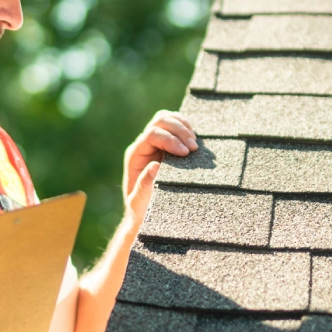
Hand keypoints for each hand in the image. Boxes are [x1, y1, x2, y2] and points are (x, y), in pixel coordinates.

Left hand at [122, 110, 196, 227]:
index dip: (171, 139)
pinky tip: (196, 142)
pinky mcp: (167, 145)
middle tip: (194, 147)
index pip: (152, 134)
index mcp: (135, 155)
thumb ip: (144, 186)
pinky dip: (187, 129)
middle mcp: (144, 145)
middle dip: (179, 130)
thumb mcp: (139, 202)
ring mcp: (155, 143)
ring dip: (184, 126)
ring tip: (195, 144)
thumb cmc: (141, 209)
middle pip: (160, 120)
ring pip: (168, 119)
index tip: (186, 153)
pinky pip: (176, 126)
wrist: (144, 212)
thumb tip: (155, 165)